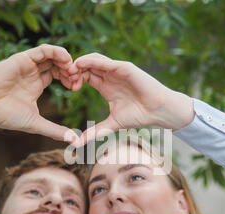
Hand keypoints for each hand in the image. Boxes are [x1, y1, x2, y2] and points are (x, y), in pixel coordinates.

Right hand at [0, 44, 78, 143]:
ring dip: (65, 59)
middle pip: (56, 63)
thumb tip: (74, 140)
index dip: (69, 78)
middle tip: (77, 79)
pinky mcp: (21, 59)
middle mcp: (32, 72)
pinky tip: (65, 60)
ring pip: (51, 54)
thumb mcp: (36, 123)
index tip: (76, 88)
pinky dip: (56, 51)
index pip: (58, 74)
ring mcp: (27, 65)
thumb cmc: (6, 116)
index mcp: (36, 84)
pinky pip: (42, 50)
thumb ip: (56, 131)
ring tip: (72, 70)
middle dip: (69, 69)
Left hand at [68, 53, 194, 146]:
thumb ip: (95, 131)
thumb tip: (78, 143)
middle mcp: (110, 76)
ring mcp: (117, 70)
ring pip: (94, 60)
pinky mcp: (124, 68)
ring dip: (80, 63)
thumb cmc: (139, 116)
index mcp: (105, 86)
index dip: (74, 79)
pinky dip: (91, 61)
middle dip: (74, 70)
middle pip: (86, 66)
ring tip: (70, 70)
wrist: (158, 112)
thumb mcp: (112, 124)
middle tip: (65, 78)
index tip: (68, 88)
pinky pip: (104, 61)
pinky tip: (80, 65)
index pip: (85, 76)